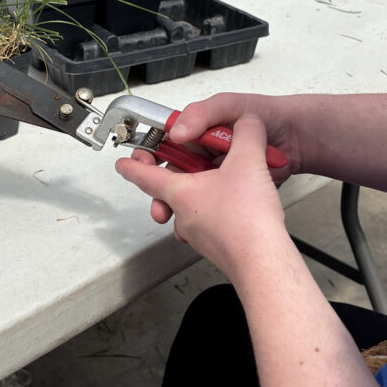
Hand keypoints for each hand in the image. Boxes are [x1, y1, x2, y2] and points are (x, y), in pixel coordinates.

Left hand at [116, 116, 286, 279]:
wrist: (262, 264)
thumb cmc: (247, 222)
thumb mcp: (249, 161)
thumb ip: (247, 134)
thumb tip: (247, 123)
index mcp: (181, 193)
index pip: (146, 176)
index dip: (133, 165)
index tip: (123, 163)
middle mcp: (184, 215)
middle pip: (169, 191)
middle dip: (174, 175)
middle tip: (180, 162)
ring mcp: (199, 234)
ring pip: (190, 208)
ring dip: (200, 192)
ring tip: (220, 181)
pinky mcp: (217, 245)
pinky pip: (210, 222)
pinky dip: (218, 209)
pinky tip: (239, 204)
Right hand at [137, 93, 301, 221]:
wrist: (300, 141)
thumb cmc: (271, 117)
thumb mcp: (232, 107)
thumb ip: (203, 114)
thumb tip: (177, 132)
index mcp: (198, 132)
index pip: (165, 142)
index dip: (149, 154)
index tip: (141, 163)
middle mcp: (203, 155)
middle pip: (170, 175)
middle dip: (157, 191)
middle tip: (157, 202)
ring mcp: (216, 178)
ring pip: (184, 197)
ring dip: (174, 209)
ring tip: (171, 217)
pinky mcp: (230, 197)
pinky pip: (206, 212)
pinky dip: (195, 222)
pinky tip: (193, 227)